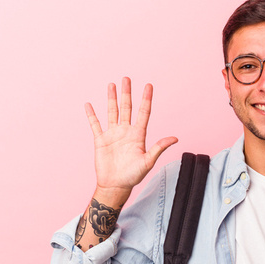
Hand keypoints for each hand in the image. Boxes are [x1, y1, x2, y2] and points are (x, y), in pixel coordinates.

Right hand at [85, 77, 177, 193]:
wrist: (116, 185)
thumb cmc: (133, 175)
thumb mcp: (148, 161)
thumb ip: (159, 147)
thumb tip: (175, 138)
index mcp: (138, 135)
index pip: (143, 112)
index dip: (146, 99)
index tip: (148, 85)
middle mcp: (126, 132)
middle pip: (127, 108)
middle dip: (127, 93)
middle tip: (127, 78)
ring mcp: (113, 135)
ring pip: (112, 112)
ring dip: (111, 98)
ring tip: (111, 85)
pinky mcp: (100, 140)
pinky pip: (95, 125)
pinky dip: (92, 115)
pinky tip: (89, 104)